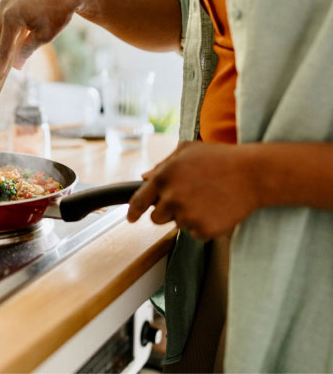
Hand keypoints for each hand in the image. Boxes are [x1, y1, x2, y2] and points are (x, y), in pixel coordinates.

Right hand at [0, 0, 85, 81]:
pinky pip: (3, 22)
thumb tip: (15, 66)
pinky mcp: (8, 1)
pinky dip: (9, 33)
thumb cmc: (58, 13)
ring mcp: (5, 3)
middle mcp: (4, 8)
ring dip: (6, 43)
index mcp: (12, 18)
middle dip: (1, 54)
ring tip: (22, 48)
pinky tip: (23, 36)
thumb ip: (26, 51)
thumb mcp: (44, 36)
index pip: (3, 48)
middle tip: (11, 67)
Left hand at [126, 142, 261, 240]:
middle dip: (168, 211)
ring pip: (178, 225)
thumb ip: (163, 165)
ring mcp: (187, 215)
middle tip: (189, 198)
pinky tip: (217, 209)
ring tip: (208, 199)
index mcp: (163, 177)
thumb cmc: (221, 158)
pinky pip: (195, 234)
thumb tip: (144, 178)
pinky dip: (204, 226)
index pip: (139, 201)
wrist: (253, 174)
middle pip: (157, 217)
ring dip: (188, 217)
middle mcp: (171, 198)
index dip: (133, 211)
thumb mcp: (188, 150)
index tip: (131, 218)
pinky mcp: (203, 229)